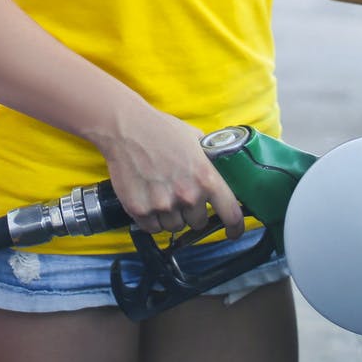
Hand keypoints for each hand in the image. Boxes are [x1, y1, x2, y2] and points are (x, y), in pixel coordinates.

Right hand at [91, 103, 244, 238]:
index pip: (231, 214)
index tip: (232, 231)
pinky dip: (151, 219)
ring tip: (160, 193)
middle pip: (198, 223)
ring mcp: (163, 205)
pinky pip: (152, 228)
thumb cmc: (161, 130)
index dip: (235, 227)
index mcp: (206, 178)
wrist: (126, 129)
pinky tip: (148, 199)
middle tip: (179, 194)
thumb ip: (210, 162)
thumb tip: (221, 174)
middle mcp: (187, 195)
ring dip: (170, 216)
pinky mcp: (141, 210)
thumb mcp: (196, 139)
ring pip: (174, 226)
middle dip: (191, 213)